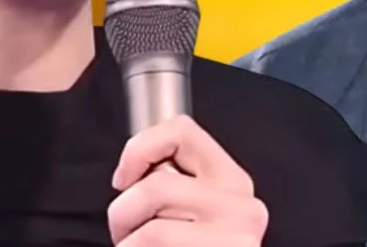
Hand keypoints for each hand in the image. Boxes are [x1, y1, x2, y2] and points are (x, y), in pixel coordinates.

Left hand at [108, 114, 267, 245]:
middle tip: (126, 236)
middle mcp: (242, 208)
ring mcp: (232, 239)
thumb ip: (178, 187)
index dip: (140, 148)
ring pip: (150, 226)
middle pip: (157, 184)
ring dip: (127, 243)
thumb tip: (134, 168)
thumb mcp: (195, 216)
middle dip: (124, 213)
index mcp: (235, 184)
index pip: (183, 130)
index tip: (124, 178)